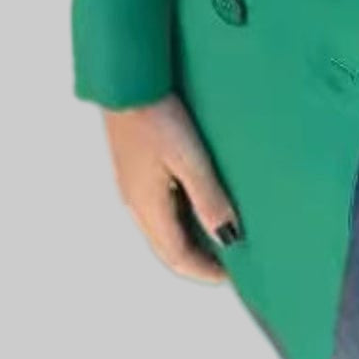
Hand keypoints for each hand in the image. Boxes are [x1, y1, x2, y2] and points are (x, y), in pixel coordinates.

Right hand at [102, 94, 240, 280]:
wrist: (126, 83)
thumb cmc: (156, 116)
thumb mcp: (190, 159)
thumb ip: (209, 198)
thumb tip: (228, 237)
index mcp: (148, 208)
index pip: (177, 257)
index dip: (205, 270)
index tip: (232, 275)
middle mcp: (136, 203)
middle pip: (168, 247)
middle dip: (197, 259)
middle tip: (229, 259)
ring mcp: (133, 186)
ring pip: (163, 228)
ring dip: (189, 237)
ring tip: (219, 230)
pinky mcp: (135, 169)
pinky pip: (159, 207)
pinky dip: (181, 216)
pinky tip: (198, 201)